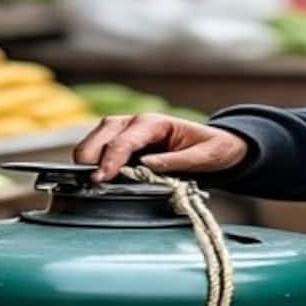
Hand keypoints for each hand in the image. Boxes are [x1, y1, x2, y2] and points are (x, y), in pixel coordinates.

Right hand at [74, 114, 248, 180]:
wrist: (217, 144)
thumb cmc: (212, 148)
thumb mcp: (203, 157)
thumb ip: (175, 161)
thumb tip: (147, 166)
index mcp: (154, 123)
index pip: (124, 140)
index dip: (110, 160)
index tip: (101, 178)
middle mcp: (136, 122)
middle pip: (101, 135)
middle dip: (91, 158)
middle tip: (90, 183)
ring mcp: (127, 130)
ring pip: (95, 139)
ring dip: (88, 159)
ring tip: (90, 181)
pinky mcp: (123, 141)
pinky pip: (100, 147)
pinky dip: (93, 160)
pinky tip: (96, 175)